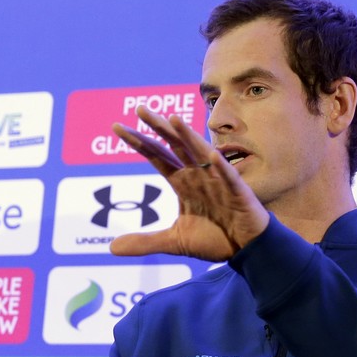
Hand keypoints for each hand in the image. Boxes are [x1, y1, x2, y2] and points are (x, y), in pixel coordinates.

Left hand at [109, 105, 269, 261]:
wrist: (246, 248)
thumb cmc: (214, 238)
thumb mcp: (174, 241)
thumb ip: (145, 242)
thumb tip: (111, 248)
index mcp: (183, 182)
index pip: (157, 156)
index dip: (139, 142)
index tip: (117, 127)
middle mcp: (198, 175)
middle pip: (175, 146)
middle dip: (158, 127)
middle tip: (139, 108)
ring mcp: (218, 181)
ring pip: (200, 153)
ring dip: (188, 136)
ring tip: (173, 119)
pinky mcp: (237, 192)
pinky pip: (228, 177)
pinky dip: (221, 167)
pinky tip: (212, 155)